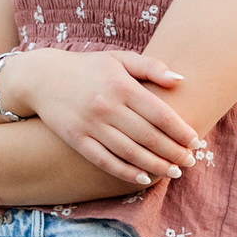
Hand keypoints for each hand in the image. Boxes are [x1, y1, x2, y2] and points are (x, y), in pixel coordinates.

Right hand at [9, 48, 198, 185]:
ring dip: (155, 165)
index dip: (180, 130)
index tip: (196, 141)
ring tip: (174, 171)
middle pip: (148, 136)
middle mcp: (107, 106)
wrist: (41, 77)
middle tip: (190, 161)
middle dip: (173, 152)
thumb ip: (151, 66)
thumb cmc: (88, 67)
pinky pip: (105, 161)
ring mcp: (90, 125)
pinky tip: (144, 178)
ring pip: (130, 152)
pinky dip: (126, 172)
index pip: (159, 113)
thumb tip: (181, 79)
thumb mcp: (118, 59)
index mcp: (121, 85)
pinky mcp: (76, 139)